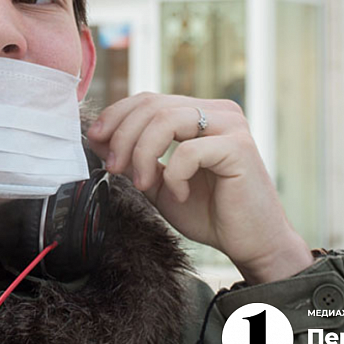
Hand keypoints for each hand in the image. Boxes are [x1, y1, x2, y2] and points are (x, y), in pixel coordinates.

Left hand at [86, 93, 312, 283]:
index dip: (116, 115)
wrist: (249, 243)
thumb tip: (96, 137)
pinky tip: (179, 193)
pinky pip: (189, 150)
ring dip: (142, 153)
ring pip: (166, 119)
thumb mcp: (159, 182)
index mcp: (200, 113)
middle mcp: (218, 112)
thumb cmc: (209, 213)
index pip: (148, 99)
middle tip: (112, 166)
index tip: (94, 139)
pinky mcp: (239, 148)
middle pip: (153, 105)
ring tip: (141, 183)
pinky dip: (174, 175)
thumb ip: (133, 159)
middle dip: (123, 135)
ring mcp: (231, 126)